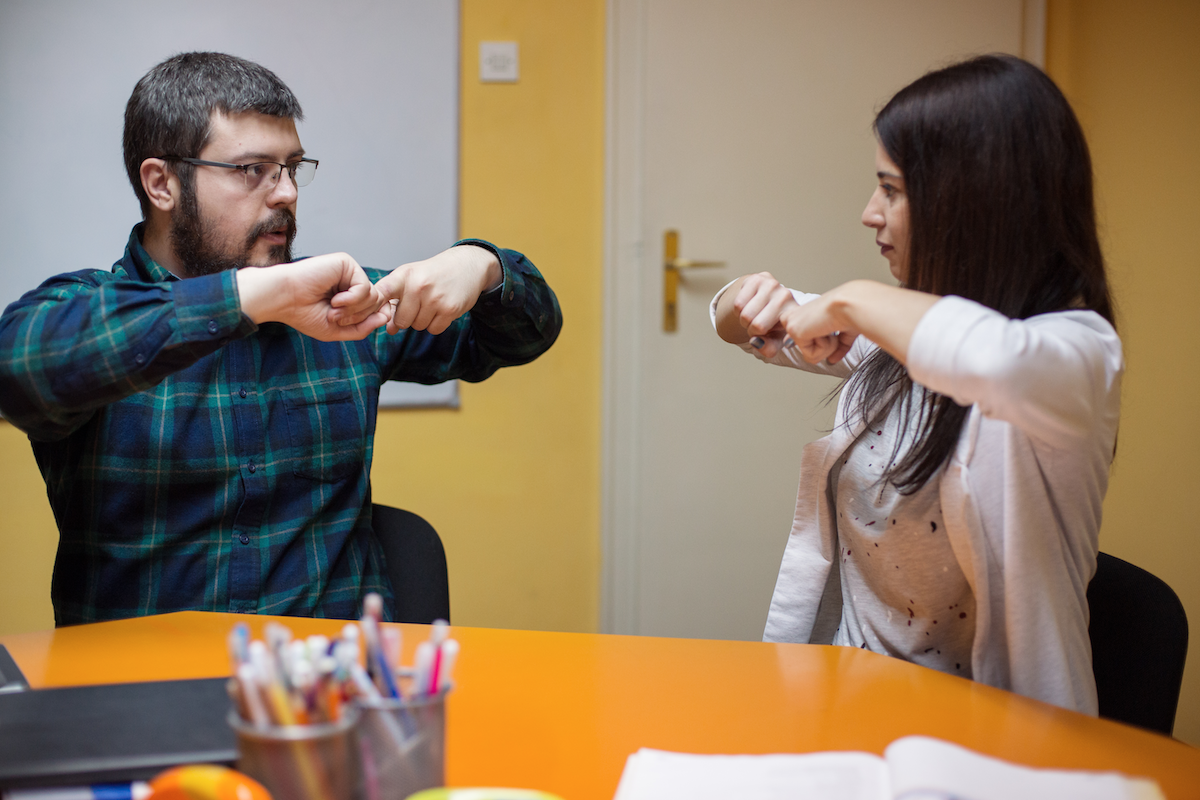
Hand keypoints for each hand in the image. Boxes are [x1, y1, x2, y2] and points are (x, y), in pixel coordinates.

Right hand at [236, 252, 390, 340]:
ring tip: (333, 309)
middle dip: (358, 317)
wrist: (282, 299)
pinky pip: (365, 287)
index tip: (343, 324)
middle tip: (335, 317)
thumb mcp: (338, 330)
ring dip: (354, 310)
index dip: (365, 321)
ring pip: (374, 296)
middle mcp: (351, 282)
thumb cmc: (304, 314)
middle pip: (377, 303)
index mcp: (350, 295)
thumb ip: (364, 327)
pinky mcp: (346, 263)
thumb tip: (386, 315)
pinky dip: (352, 300)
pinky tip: (335, 299)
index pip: (375, 309)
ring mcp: (350, 271)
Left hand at [374, 245, 501, 335]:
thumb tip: (389, 330)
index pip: (382, 293)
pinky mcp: (449, 309)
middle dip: (407, 318)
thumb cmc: (432, 274)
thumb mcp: (411, 278)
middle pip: (401, 320)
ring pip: (418, 326)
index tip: (361, 310)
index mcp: (404, 275)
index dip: (373, 305)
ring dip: (423, 321)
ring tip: (431, 304)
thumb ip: (395, 302)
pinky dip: (436, 324)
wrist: (466, 266)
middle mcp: (418, 286)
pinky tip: (441, 309)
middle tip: (418, 305)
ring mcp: (434, 298)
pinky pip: (434, 329)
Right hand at [714, 272, 797, 357]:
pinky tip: (748, 305)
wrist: (766, 298)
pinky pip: (738, 304)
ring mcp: (771, 285)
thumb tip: (755, 341)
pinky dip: (738, 310)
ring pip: (745, 314)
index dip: (764, 338)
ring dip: (744, 320)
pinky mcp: (756, 278)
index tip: (769, 334)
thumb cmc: (773, 322)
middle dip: (751, 329)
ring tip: (754, 315)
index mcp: (794, 313)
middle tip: (758, 324)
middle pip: (755, 325)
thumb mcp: (775, 340)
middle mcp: (786, 296)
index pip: (776, 336)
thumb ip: (768, 348)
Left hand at [778, 280, 940, 365]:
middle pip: (809, 349)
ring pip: (810, 354)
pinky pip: (811, 355)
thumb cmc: (864, 311)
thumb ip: (843, 341)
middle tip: (838, 328)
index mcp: (813, 312)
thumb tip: (845, 357)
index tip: (831, 331)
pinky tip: (832, 330)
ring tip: (837, 328)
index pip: (810, 338)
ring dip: (828, 346)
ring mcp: (795, 322)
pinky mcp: (795, 329)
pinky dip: (825, 348)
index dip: (824, 343)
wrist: (860, 302)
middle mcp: (801, 315)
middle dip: (827, 345)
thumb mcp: (851, 328)